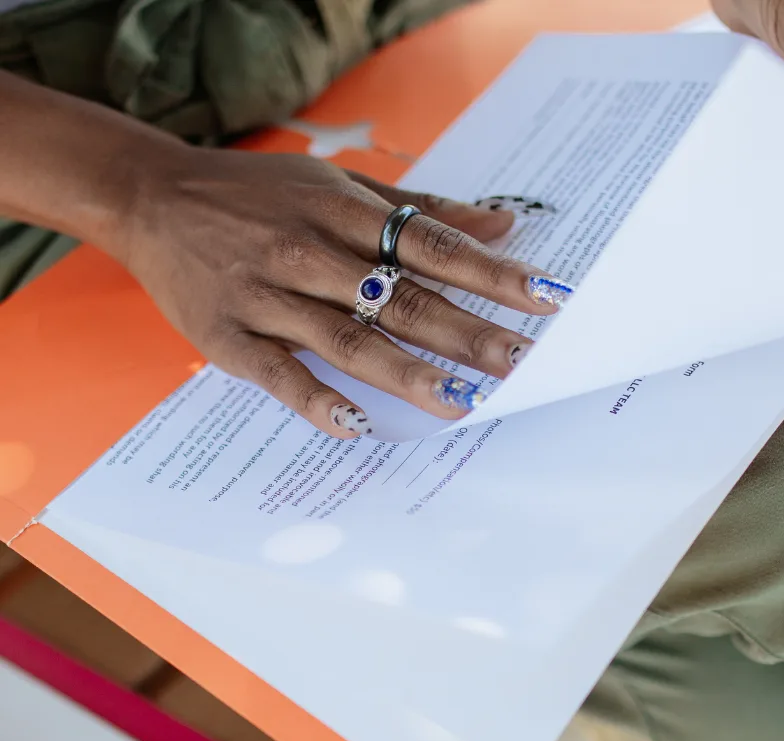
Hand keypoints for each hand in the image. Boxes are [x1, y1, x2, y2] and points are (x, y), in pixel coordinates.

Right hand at [121, 145, 564, 436]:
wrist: (150, 196)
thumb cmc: (260, 194)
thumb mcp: (339, 185)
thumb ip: (420, 211)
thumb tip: (500, 224)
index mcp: (344, 213)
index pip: (433, 248)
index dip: (492, 273)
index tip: (547, 297)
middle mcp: (312, 252)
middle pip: (402, 298)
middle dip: (467, 333)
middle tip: (522, 363)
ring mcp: (268, 296)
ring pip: (348, 339)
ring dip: (407, 371)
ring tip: (461, 400)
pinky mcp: (229, 337)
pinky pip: (278, 374)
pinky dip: (315, 399)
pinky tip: (356, 425)